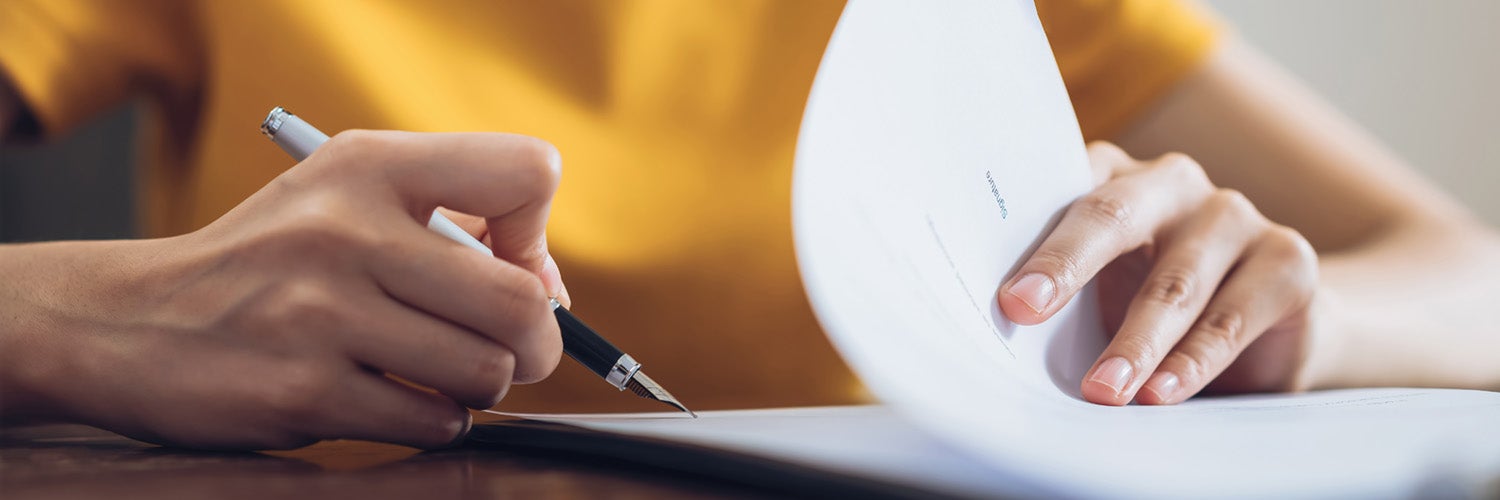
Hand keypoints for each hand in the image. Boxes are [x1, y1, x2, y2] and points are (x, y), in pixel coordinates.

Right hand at [0, 130, 565, 448]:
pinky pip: (432, 422)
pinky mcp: (305, 391)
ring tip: (434, 373)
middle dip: (536, 342)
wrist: (129, 321)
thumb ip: (453, 220)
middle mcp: (346, 229)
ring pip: (485, 371)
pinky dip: (431, 422)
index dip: (537, 236)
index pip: (526, 175)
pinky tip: (391, 399)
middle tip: (509, 351)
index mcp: (369, 165)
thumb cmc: (270, 263)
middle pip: (522, 301)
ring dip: (478, 386)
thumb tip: (552, 293)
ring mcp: (322, 313)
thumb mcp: (346, 196)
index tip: (505, 265)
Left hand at [999, 142, 1320, 405]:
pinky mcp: (1286, 259)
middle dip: (1065, 266)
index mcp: (1111, 176)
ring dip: (1134, 342)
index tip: (1002, 292)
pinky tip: (1162, 393)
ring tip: (1102, 391)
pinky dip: (1192, 361)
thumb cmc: (1149, 304)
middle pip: (1112, 217)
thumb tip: (1001, 331)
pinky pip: (1230, 316)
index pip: (1060, 192)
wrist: (1268, 330)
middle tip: (1024, 312)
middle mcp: (1171, 182)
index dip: (1028, 238)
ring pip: (1173, 282)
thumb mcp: (1099, 293)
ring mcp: (1233, 215)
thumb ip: (1059, 295)